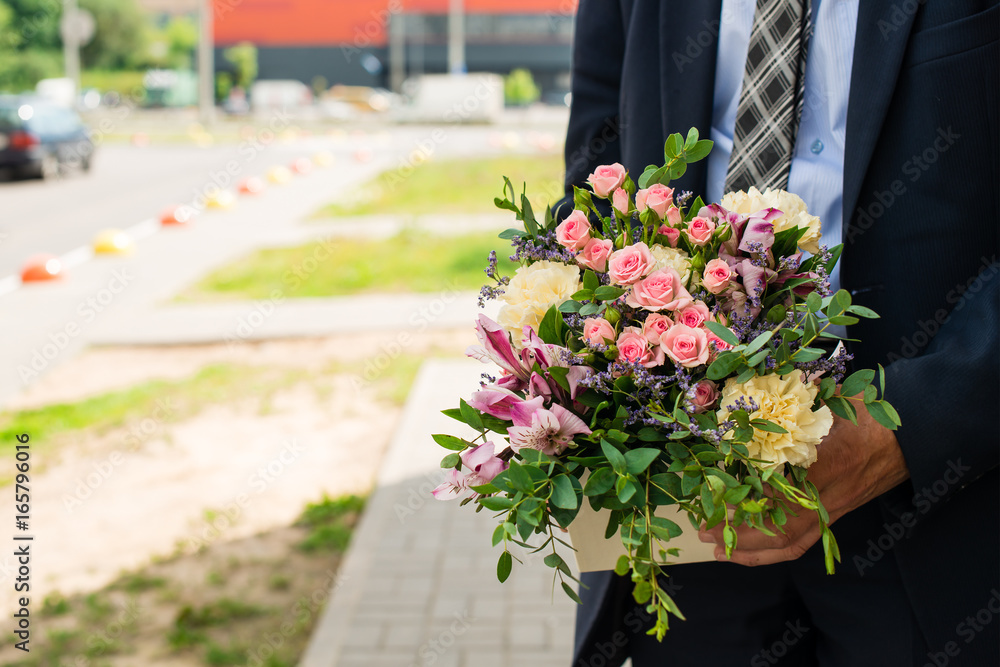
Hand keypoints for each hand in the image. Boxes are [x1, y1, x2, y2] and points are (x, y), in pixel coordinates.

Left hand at [698, 396, 909, 565]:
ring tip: (715, 547)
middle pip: (774, 524)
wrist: (908, 436)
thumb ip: (788, 405)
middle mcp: (824, 493)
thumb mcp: (824, 401)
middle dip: (735, 529)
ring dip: (748, 548)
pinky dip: (772, 552)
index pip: (772, 488)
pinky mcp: (835, 516)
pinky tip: (749, 552)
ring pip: (787, 541)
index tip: (710, 492)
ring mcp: (831, 509)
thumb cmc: (865, 412)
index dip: (740, 496)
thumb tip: (746, 396)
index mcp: (821, 460)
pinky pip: (801, 543)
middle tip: (701, 526)